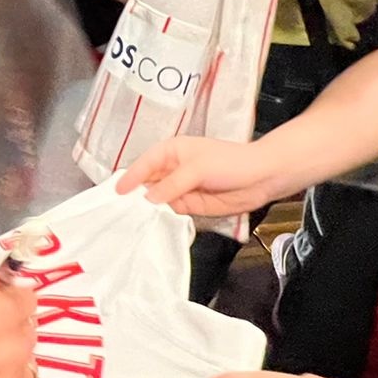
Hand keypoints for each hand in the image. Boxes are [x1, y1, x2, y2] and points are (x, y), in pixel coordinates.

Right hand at [116, 137, 286, 219]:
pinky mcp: (189, 205)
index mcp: (171, 151)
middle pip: (146, 183)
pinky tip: (151, 225)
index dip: (130, 177)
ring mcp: (180, 188)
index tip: (116, 192)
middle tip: (118, 211)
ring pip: (156, 200)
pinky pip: (170, 212)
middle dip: (134, 195)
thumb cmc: (230, 162)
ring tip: (131, 221)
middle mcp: (172, 169)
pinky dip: (161, 218)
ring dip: (146, 209)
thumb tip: (148, 199)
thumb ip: (171, 185)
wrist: (261, 178)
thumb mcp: (196, 168)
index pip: (144, 164)